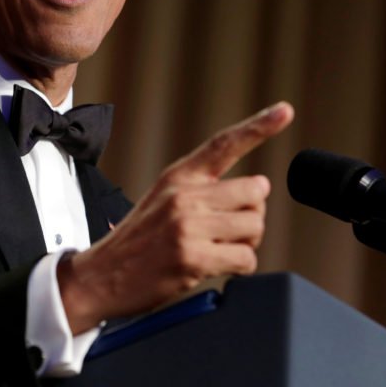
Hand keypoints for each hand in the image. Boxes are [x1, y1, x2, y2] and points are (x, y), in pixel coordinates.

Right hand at [57, 102, 293, 333]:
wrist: (100, 276)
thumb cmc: (137, 242)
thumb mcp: (162, 200)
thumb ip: (202, 190)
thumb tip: (255, 191)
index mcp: (178, 176)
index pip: (224, 144)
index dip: (258, 126)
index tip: (285, 110)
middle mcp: (184, 195)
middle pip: (255, 192)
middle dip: (252, 214)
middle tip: (228, 231)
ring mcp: (187, 225)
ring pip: (255, 226)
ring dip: (245, 243)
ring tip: (217, 250)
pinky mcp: (192, 257)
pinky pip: (245, 258)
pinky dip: (239, 267)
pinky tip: (214, 267)